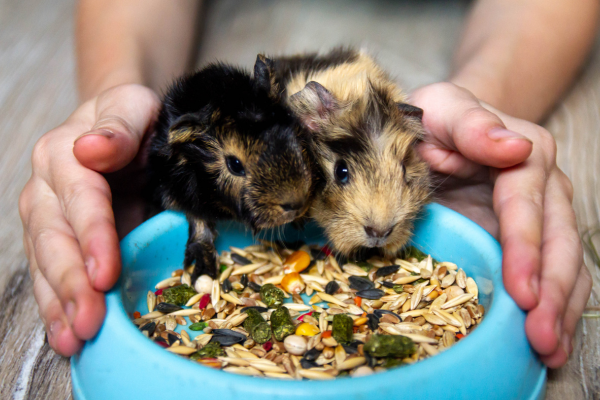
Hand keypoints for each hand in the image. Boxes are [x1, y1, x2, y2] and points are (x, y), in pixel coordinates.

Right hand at [19, 84, 159, 355]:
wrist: (119, 123)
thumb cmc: (133, 117)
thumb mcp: (134, 107)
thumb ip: (119, 127)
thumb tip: (91, 148)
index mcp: (64, 153)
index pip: (80, 198)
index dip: (92, 236)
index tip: (105, 272)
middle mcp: (47, 188)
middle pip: (54, 239)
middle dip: (71, 283)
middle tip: (88, 322)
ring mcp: (47, 217)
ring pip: (46, 263)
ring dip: (59, 304)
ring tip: (73, 340)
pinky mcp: (57, 240)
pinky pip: (51, 274)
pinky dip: (59, 306)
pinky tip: (67, 334)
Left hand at [410, 82, 591, 367]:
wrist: (445, 126)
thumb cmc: (437, 119)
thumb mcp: (442, 109)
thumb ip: (471, 124)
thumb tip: (514, 147)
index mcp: (524, 155)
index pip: (528, 206)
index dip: (526, 249)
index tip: (523, 291)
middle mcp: (544, 188)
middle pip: (558, 242)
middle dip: (552, 291)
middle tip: (540, 337)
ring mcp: (542, 216)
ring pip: (564, 264)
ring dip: (560, 310)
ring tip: (549, 350)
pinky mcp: (529, 239)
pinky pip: (551, 274)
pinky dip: (552, 308)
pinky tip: (549, 340)